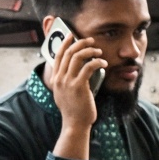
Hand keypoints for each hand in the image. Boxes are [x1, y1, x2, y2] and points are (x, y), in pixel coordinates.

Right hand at [43, 19, 104, 135]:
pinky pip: (88, 68)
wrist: (74, 124)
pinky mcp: (78, 86)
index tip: (72, 35)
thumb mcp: (64, 93)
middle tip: (91, 41)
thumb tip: (76, 69)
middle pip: (68, 53)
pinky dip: (97, 62)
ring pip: (77, 57)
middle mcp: (59, 79)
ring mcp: (67, 82)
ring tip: (98, 52)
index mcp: (55, 79)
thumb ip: (66, 81)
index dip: (65, 43)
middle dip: (80, 43)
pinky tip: (103, 63)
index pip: (58, 55)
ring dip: (89, 51)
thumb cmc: (73, 110)